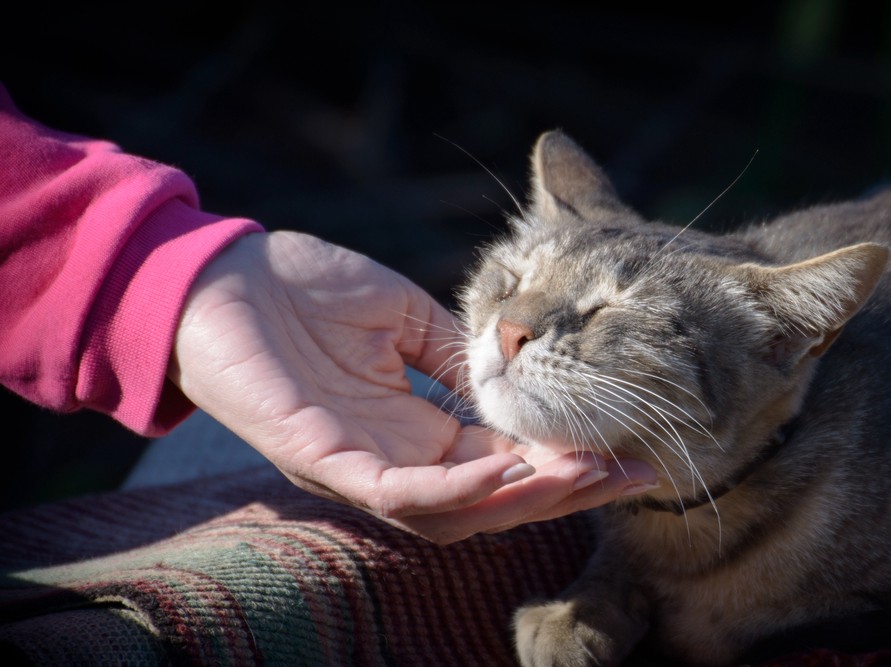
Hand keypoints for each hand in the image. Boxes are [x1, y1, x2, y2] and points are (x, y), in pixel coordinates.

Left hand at [170, 231, 656, 543]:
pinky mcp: (322, 457)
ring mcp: (359, 465)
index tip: (626, 449)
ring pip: (454, 514)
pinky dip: (456, 490)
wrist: (221, 271)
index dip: (563, 463)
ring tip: (585, 476)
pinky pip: (398, 494)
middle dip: (564, 494)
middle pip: (491, 503)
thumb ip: (454, 351)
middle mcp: (395, 459)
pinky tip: (507, 468)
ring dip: (524, 501)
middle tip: (632, 476)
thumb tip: (514, 368)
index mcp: (415, 430)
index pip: (502, 464)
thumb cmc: (302, 288)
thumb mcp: (402, 314)